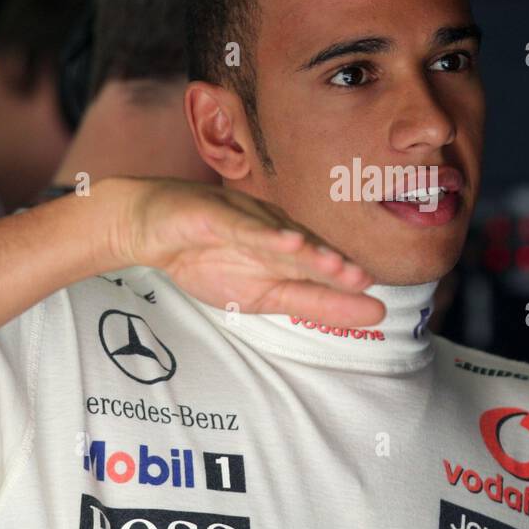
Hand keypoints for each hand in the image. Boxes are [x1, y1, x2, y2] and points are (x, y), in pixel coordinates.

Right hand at [110, 177, 383, 325]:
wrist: (151, 230)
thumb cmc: (207, 259)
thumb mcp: (260, 295)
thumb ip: (310, 302)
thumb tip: (366, 313)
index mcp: (287, 257)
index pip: (319, 277)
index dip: (344, 292)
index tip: (376, 311)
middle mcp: (274, 235)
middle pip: (308, 254)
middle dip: (336, 268)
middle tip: (363, 282)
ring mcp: (247, 222)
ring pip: (281, 238)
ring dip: (309, 251)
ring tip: (335, 266)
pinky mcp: (216, 216)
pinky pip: (242, 227)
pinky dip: (263, 234)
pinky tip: (285, 242)